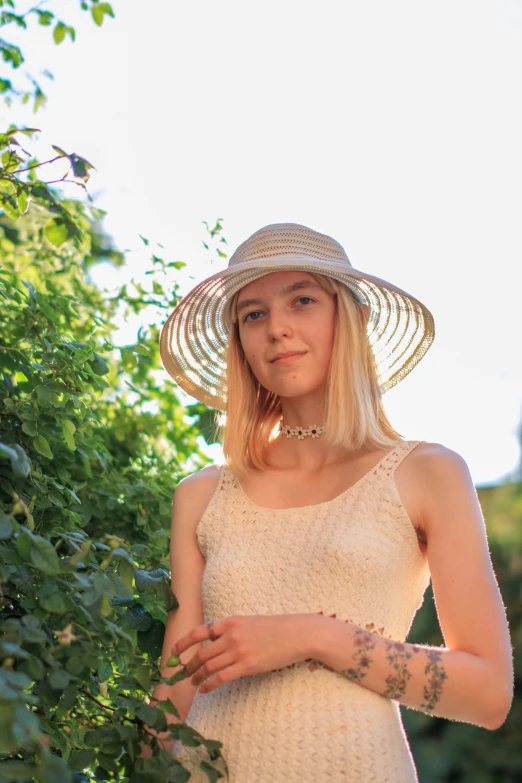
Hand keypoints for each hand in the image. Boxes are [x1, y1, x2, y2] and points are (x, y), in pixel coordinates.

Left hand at [172, 614, 317, 693]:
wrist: (297, 634)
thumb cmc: (276, 628)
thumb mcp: (250, 622)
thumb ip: (232, 629)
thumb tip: (215, 640)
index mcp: (231, 622)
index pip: (199, 632)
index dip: (183, 643)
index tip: (173, 651)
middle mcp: (231, 635)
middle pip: (201, 652)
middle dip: (188, 664)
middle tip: (181, 672)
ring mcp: (239, 651)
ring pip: (208, 666)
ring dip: (197, 676)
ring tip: (192, 682)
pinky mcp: (247, 666)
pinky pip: (221, 677)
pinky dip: (209, 685)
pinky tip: (204, 689)